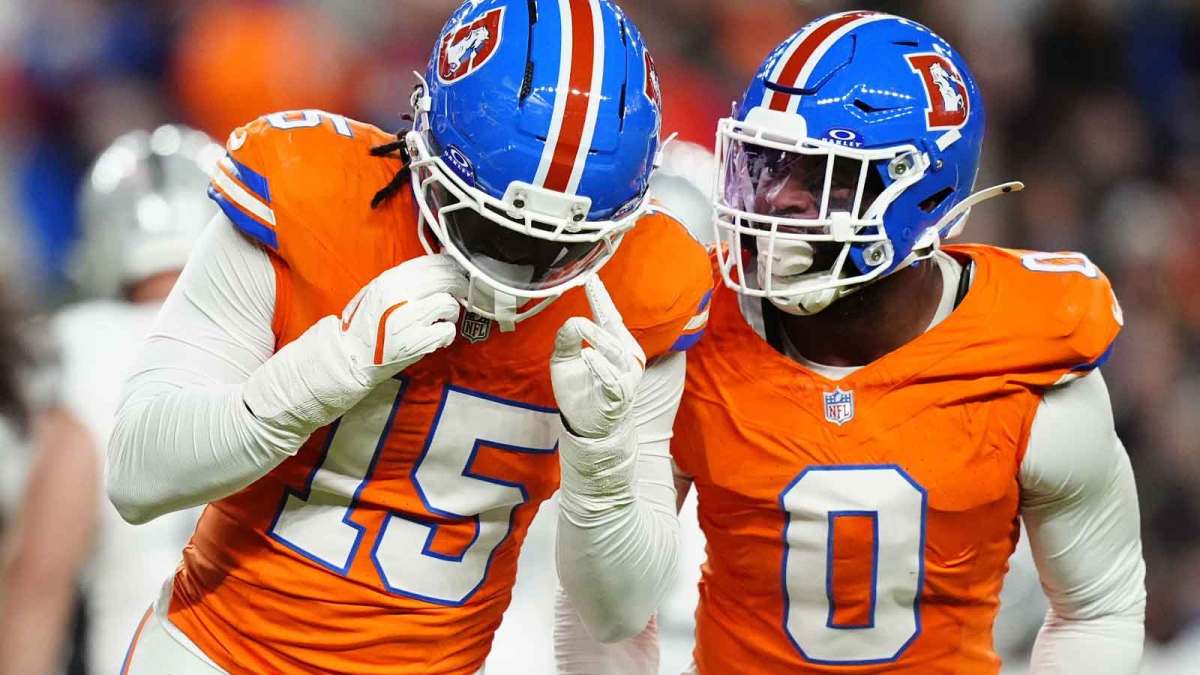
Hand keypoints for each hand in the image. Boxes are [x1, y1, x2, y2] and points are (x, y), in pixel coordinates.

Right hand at [338, 254, 467, 386]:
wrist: (351, 355)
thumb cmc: (367, 324)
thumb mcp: (380, 290)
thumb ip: (408, 278)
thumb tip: (440, 263)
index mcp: (391, 279)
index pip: (433, 262)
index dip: (452, 266)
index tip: (457, 272)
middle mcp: (399, 295)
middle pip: (446, 279)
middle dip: (459, 286)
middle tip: (460, 294)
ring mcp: (407, 318)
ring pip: (449, 303)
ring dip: (451, 312)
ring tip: (442, 319)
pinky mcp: (415, 341)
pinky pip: (447, 330)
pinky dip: (447, 334)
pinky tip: (438, 337)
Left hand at [551, 277, 645, 438]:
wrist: (587, 424)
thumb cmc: (579, 389)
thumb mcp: (564, 359)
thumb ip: (566, 339)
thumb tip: (572, 321)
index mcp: (613, 343)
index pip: (607, 316)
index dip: (601, 298)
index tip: (592, 279)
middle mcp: (625, 355)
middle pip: (613, 326)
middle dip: (602, 305)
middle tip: (590, 286)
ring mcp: (626, 375)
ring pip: (613, 350)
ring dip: (597, 338)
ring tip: (581, 329)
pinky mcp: (621, 394)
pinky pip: (613, 378)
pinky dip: (600, 366)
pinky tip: (588, 355)